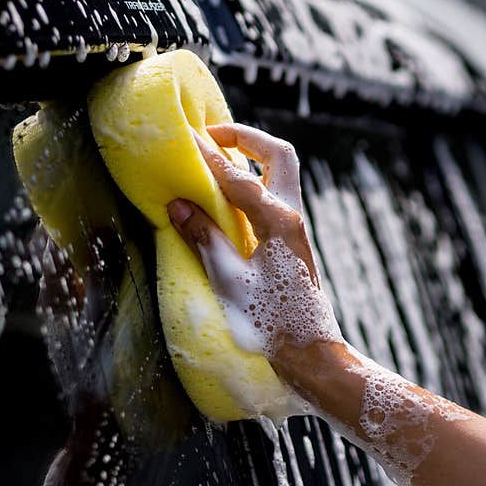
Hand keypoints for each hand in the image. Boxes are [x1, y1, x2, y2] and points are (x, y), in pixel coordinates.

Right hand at [166, 123, 342, 373]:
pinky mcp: (290, 239)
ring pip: (280, 171)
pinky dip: (252, 179)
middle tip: (213, 135)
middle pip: (278, 155)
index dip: (209, 156)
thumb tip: (178, 205)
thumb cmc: (269, 320)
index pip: (237, 176)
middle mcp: (291, 216)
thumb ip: (203, 237)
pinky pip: (274, 192)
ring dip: (252, 156)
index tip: (187, 138)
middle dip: (246, 137)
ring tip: (217, 157)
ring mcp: (294, 226)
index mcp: (278, 221)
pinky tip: (227, 194)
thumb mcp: (228, 280)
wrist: (307, 350)